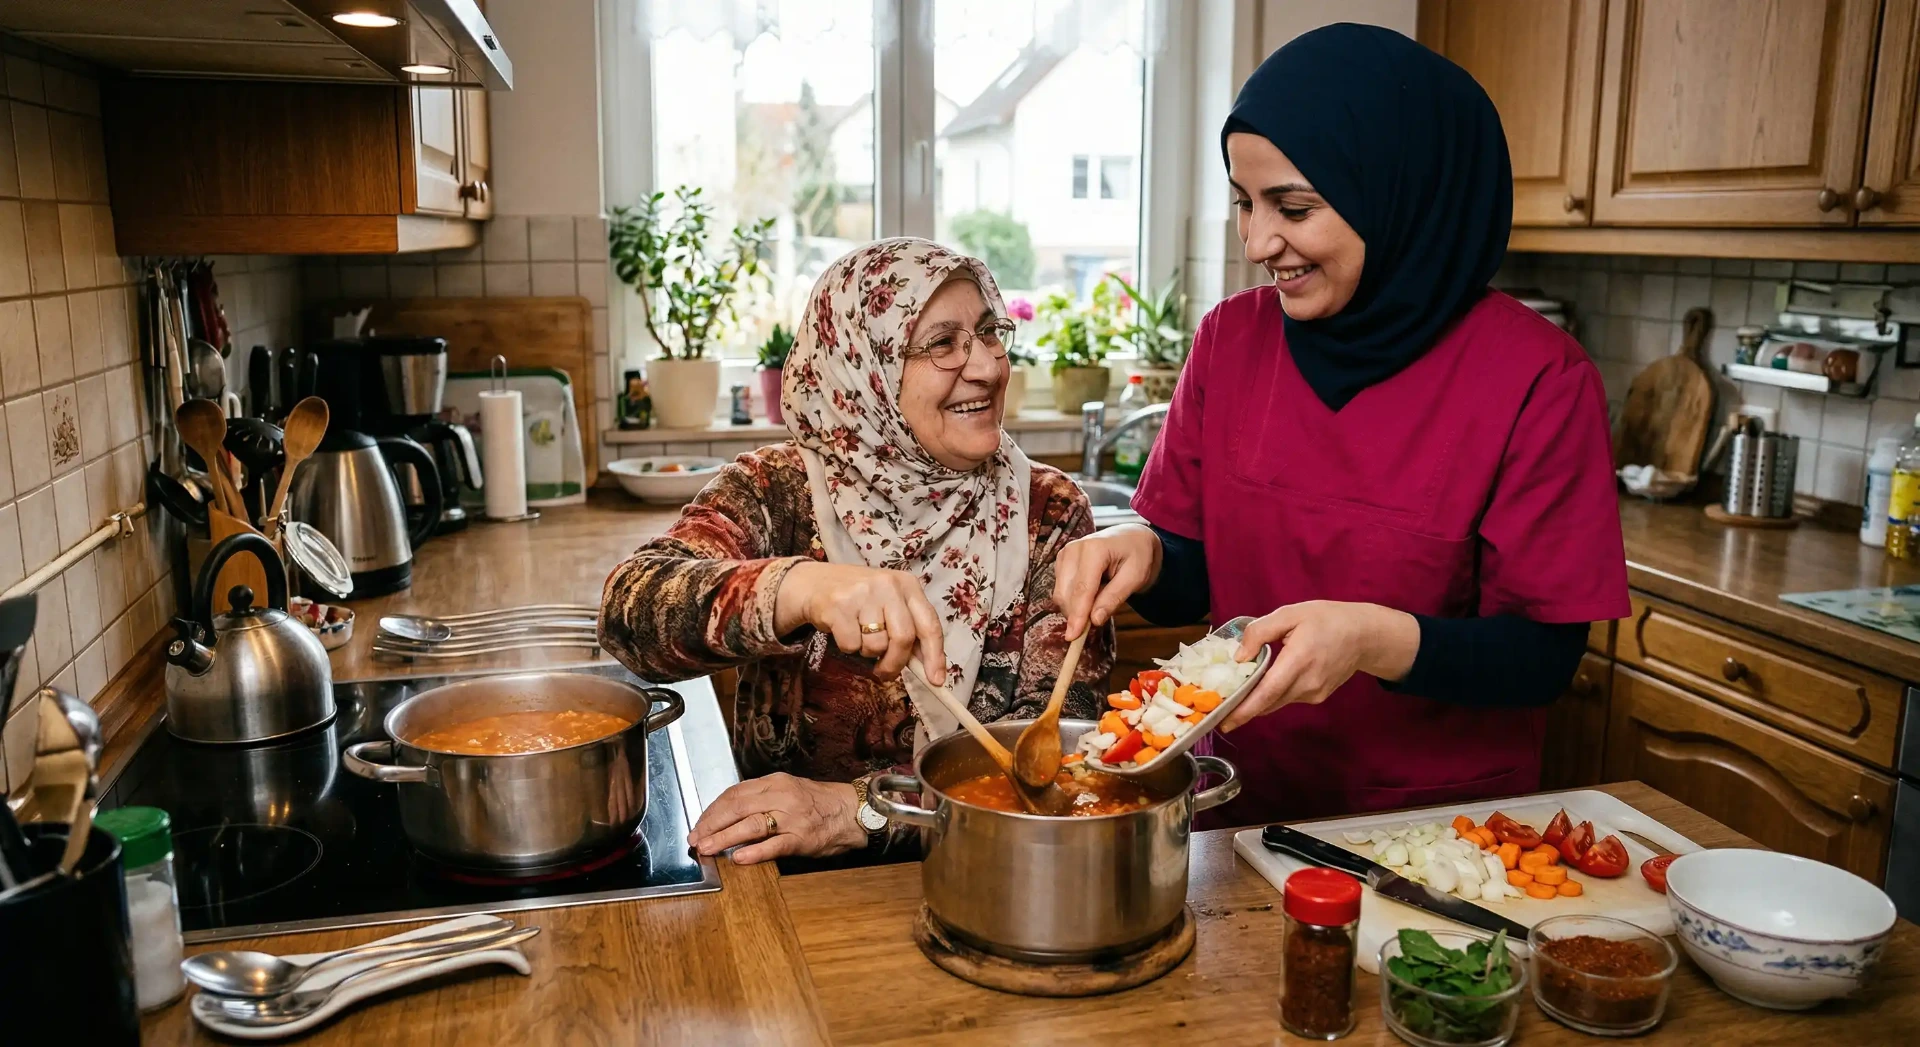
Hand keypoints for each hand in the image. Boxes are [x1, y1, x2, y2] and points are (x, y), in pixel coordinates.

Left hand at [687, 773, 868, 864]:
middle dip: (711, 823)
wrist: (852, 811)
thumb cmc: (819, 804)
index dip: (713, 810)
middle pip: (737, 806)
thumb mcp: (788, 791)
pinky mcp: (802, 837)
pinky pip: (775, 845)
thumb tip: (728, 817)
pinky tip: (739, 858)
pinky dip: (755, 852)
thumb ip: (761, 800)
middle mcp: (781, 795)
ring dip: (724, 837)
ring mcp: (792, 816)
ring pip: (751, 825)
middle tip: (696, 838)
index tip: (699, 823)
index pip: (734, 793)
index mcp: (775, 782)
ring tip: (707, 848)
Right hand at [773, 562, 947, 682]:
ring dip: (867, 652)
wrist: (813, 583)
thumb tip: (928, 670)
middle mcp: (888, 584)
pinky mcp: (838, 605)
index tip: (937, 680)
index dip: (935, 656)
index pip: (929, 624)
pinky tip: (842, 630)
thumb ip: (909, 631)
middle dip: (895, 663)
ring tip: (859, 635)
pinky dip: (848, 647)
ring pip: (876, 645)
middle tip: (884, 672)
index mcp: (908, 584)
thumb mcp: (889, 605)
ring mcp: (863, 593)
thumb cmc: (859, 600)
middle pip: (903, 638)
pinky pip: (851, 645)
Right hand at [1053, 524, 1161, 640]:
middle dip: (1077, 614)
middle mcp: (1073, 549)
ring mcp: (1064, 554)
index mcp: (1094, 549)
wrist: (1131, 538)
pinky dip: (1073, 600)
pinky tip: (1091, 595)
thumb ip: (1114, 598)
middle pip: (1066, 593)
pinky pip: (1061, 590)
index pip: (1082, 589)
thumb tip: (1094, 620)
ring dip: (1075, 608)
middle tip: (1097, 623)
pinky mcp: (1061, 562)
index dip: (1077, 615)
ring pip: (1060, 594)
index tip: (1073, 636)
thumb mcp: (1135, 577)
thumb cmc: (1137, 555)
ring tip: (1100, 600)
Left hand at [1224, 601, 1419, 730]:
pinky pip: (1287, 699)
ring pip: (1276, 702)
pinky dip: (1273, 694)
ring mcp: (1314, 693)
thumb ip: (1260, 632)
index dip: (1245, 709)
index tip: (1224, 721)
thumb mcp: (1290, 614)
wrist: (1364, 635)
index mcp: (1299, 659)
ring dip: (1257, 700)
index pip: (1268, 692)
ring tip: (1236, 693)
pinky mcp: (1318, 697)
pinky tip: (1265, 682)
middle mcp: (1308, 683)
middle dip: (1242, 707)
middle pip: (1268, 702)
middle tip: (1217, 708)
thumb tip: (1239, 657)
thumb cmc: (1326, 619)